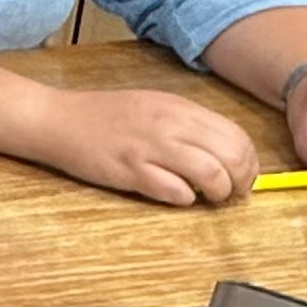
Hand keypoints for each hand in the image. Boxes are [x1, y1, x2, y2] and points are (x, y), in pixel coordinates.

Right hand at [41, 89, 261, 205]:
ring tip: (209, 198)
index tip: (241, 176)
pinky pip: (175, 191)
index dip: (249, 162)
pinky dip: (184, 199)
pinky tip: (175, 195)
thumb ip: (187, 126)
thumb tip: (222, 153)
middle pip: (231, 155)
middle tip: (231, 193)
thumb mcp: (153, 107)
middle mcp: (170, 124)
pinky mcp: (131, 170)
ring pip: (211, 173)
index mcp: (179, 108)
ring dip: (218, 193)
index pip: (236, 135)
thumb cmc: (104, 116)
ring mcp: (151, 147)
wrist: (58, 119)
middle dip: (241, 181)